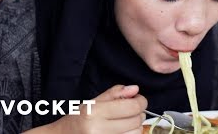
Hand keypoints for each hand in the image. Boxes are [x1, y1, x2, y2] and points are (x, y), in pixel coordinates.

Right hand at [24, 85, 146, 133]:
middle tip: (131, 110)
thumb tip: (135, 89)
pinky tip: (122, 131)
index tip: (138, 99)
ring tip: (124, 122)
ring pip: (136, 133)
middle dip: (138, 113)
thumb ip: (115, 94)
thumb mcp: (92, 102)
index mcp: (94, 112)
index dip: (141, 101)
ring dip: (135, 126)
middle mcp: (99, 130)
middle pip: (136, 120)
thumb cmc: (77, 120)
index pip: (132, 106)